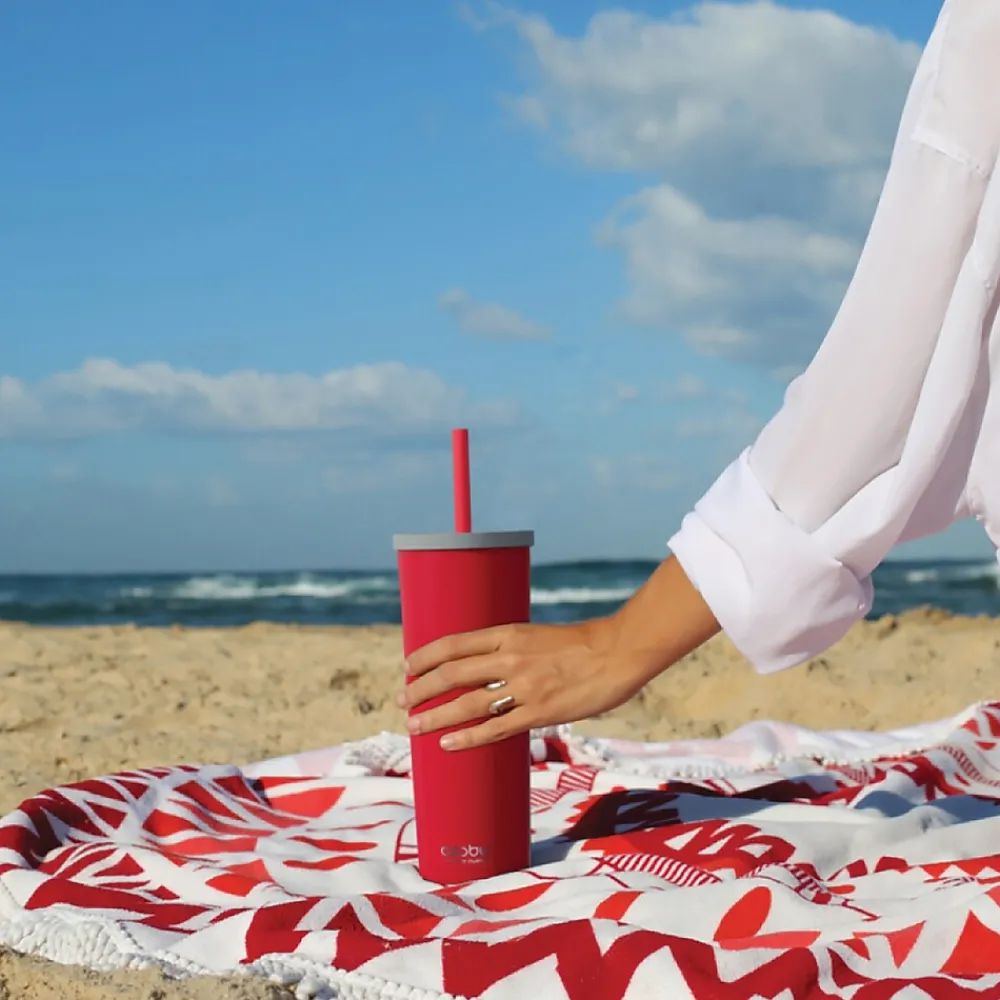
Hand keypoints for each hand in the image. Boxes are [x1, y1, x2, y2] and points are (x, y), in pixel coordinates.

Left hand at [397, 618, 653, 751]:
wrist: (618, 653)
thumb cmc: (582, 644)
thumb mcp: (537, 635)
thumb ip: (512, 648)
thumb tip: (486, 664)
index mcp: (508, 633)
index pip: (453, 643)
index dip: (425, 656)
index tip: (408, 666)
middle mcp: (509, 657)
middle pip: (451, 673)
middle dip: (420, 687)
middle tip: (402, 698)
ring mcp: (523, 686)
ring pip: (466, 703)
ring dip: (434, 715)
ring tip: (413, 724)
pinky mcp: (539, 712)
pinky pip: (494, 729)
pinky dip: (467, 737)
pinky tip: (447, 743)